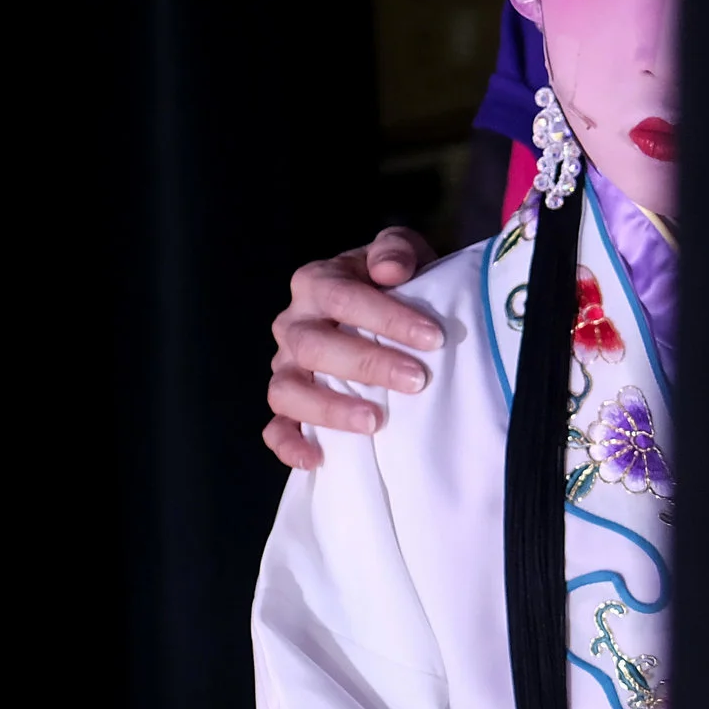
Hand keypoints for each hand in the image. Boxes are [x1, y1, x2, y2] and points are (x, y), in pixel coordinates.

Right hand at [264, 227, 444, 469]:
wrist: (388, 311)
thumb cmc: (395, 283)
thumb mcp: (402, 254)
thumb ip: (396, 250)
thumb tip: (390, 270)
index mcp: (315, 283)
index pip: (342, 298)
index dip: (386, 317)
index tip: (432, 338)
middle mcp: (293, 324)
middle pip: (315, 346)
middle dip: (367, 364)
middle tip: (416, 380)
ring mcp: (285, 366)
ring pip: (287, 390)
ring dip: (329, 408)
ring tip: (375, 422)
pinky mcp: (286, 404)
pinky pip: (275, 428)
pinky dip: (290, 444)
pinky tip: (318, 458)